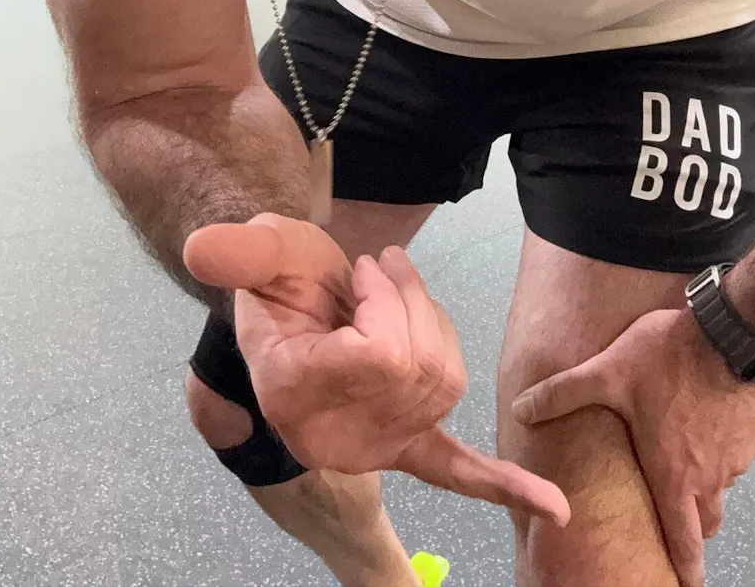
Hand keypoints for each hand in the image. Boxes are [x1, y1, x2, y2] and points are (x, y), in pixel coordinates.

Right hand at [184, 213, 569, 525]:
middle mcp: (334, 435)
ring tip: (399, 293)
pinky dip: (502, 486)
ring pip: (444, 377)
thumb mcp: (263, 251)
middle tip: (381, 273)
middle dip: (411, 301)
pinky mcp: (405, 443)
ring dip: (433, 322)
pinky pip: (453, 471)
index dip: (380, 300)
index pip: (377, 353)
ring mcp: (375, 444)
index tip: (358, 273)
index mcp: (294, 393)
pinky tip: (552, 508)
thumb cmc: (280, 279)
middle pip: (418, 363)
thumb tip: (202, 247)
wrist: (290, 308)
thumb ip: (240, 251)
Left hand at [512, 307, 754, 585]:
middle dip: (694, 528)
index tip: (685, 584)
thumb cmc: (670, 359)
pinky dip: (724, 449)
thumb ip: (563, 393)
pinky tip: (710, 421)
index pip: (684, 541)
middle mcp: (710, 476)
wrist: (731, 332)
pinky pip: (739, 453)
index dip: (685, 568)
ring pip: (723, 486)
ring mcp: (737, 456)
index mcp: (674, 476)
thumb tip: (522, 409)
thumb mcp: (607, 372)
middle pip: (707, 521)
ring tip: (690, 461)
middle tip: (681, 523)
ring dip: (707, 482)